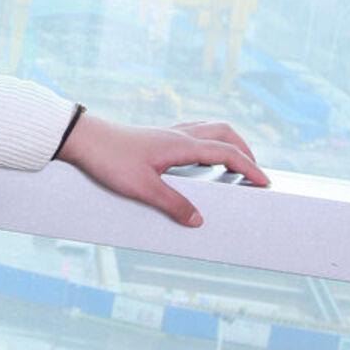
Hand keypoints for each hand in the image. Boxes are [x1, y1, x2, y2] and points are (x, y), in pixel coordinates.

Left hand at [58, 114, 269, 228]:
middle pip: (225, 133)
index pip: (228, 153)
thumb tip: (199, 220)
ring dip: (228, 143)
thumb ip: (173, 205)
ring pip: (210, 129)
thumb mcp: (142, 188)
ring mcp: (168, 133)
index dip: (250, 167)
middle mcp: (179, 134)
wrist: (83, 139)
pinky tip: (201, 157)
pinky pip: (194, 132)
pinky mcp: (157, 136)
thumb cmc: (109, 160)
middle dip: (245, 151)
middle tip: (254, 172)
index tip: (266, 182)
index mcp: (182, 145)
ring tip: (235, 164)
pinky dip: (209, 142)